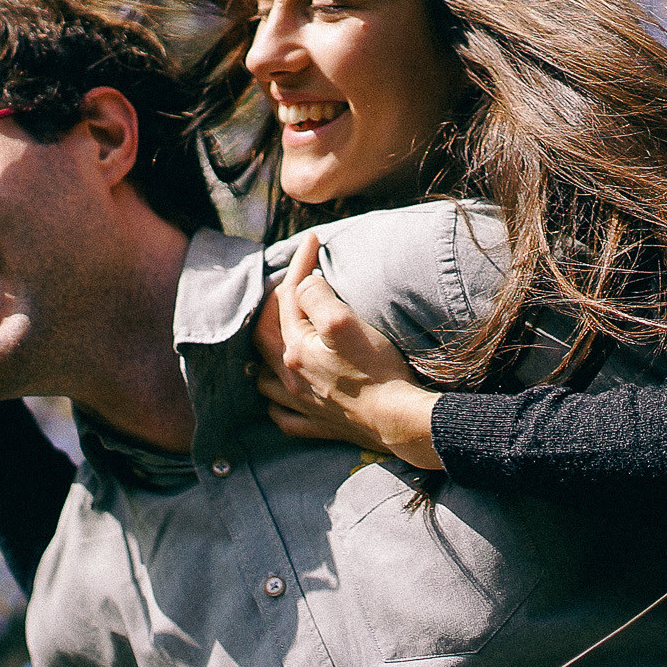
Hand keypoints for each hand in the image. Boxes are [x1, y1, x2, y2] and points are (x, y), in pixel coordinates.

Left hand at [255, 232, 443, 470]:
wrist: (399, 421)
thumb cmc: (376, 371)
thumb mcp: (345, 323)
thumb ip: (316, 297)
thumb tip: (304, 285)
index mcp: (294, 350)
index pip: (288, 298)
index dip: (299, 264)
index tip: (312, 240)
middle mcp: (291, 379)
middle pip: (266, 337)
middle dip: (276, 306)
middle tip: (292, 285)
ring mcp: (303, 405)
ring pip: (266, 380)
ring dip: (267, 358)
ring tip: (279, 342)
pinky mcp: (320, 426)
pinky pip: (284, 417)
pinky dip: (278, 404)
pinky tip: (285, 397)